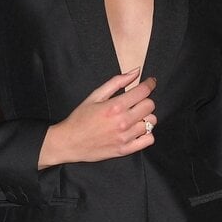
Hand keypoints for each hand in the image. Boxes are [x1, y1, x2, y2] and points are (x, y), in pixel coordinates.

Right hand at [38, 69, 156, 168]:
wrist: (69, 142)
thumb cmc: (81, 118)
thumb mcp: (95, 95)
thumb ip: (117, 82)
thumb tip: (136, 71)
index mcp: (115, 106)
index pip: (143, 91)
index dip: (150, 84)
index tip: (150, 82)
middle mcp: (123, 121)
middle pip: (150, 106)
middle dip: (145, 100)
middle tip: (137, 101)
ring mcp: (125, 137)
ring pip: (151, 122)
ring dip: (145, 117)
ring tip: (135, 117)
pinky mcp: (125, 150)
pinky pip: (148, 140)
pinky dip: (146, 134)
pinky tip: (137, 130)